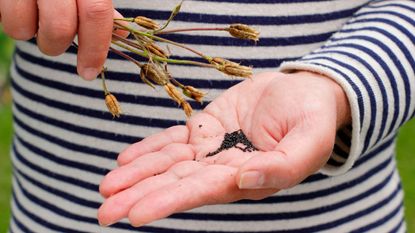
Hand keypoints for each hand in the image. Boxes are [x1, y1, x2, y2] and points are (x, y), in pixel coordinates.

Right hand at [0, 0, 126, 79]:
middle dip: (58, 46)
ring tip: (37, 23)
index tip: (89, 72)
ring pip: (24, 28)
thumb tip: (121, 35)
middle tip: (56, 42)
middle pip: (60, 27)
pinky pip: (6, 19)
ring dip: (33, 37)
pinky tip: (24, 12)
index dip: (95, 49)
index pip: (96, 14)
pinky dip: (16, 26)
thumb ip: (100, 6)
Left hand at [98, 71, 350, 226]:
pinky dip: (149, 148)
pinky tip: (125, 159)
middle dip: (140, 195)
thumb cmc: (313, 117)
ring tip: (105, 186)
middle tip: (104, 211)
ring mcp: (212, 148)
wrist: (306, 90)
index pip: (201, 192)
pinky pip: (173, 139)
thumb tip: (245, 178)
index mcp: (247, 177)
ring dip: (137, 173)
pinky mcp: (206, 128)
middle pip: (176, 182)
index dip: (168, 201)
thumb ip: (283, 165)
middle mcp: (224, 168)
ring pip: (169, 162)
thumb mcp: (310, 141)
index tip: (135, 213)